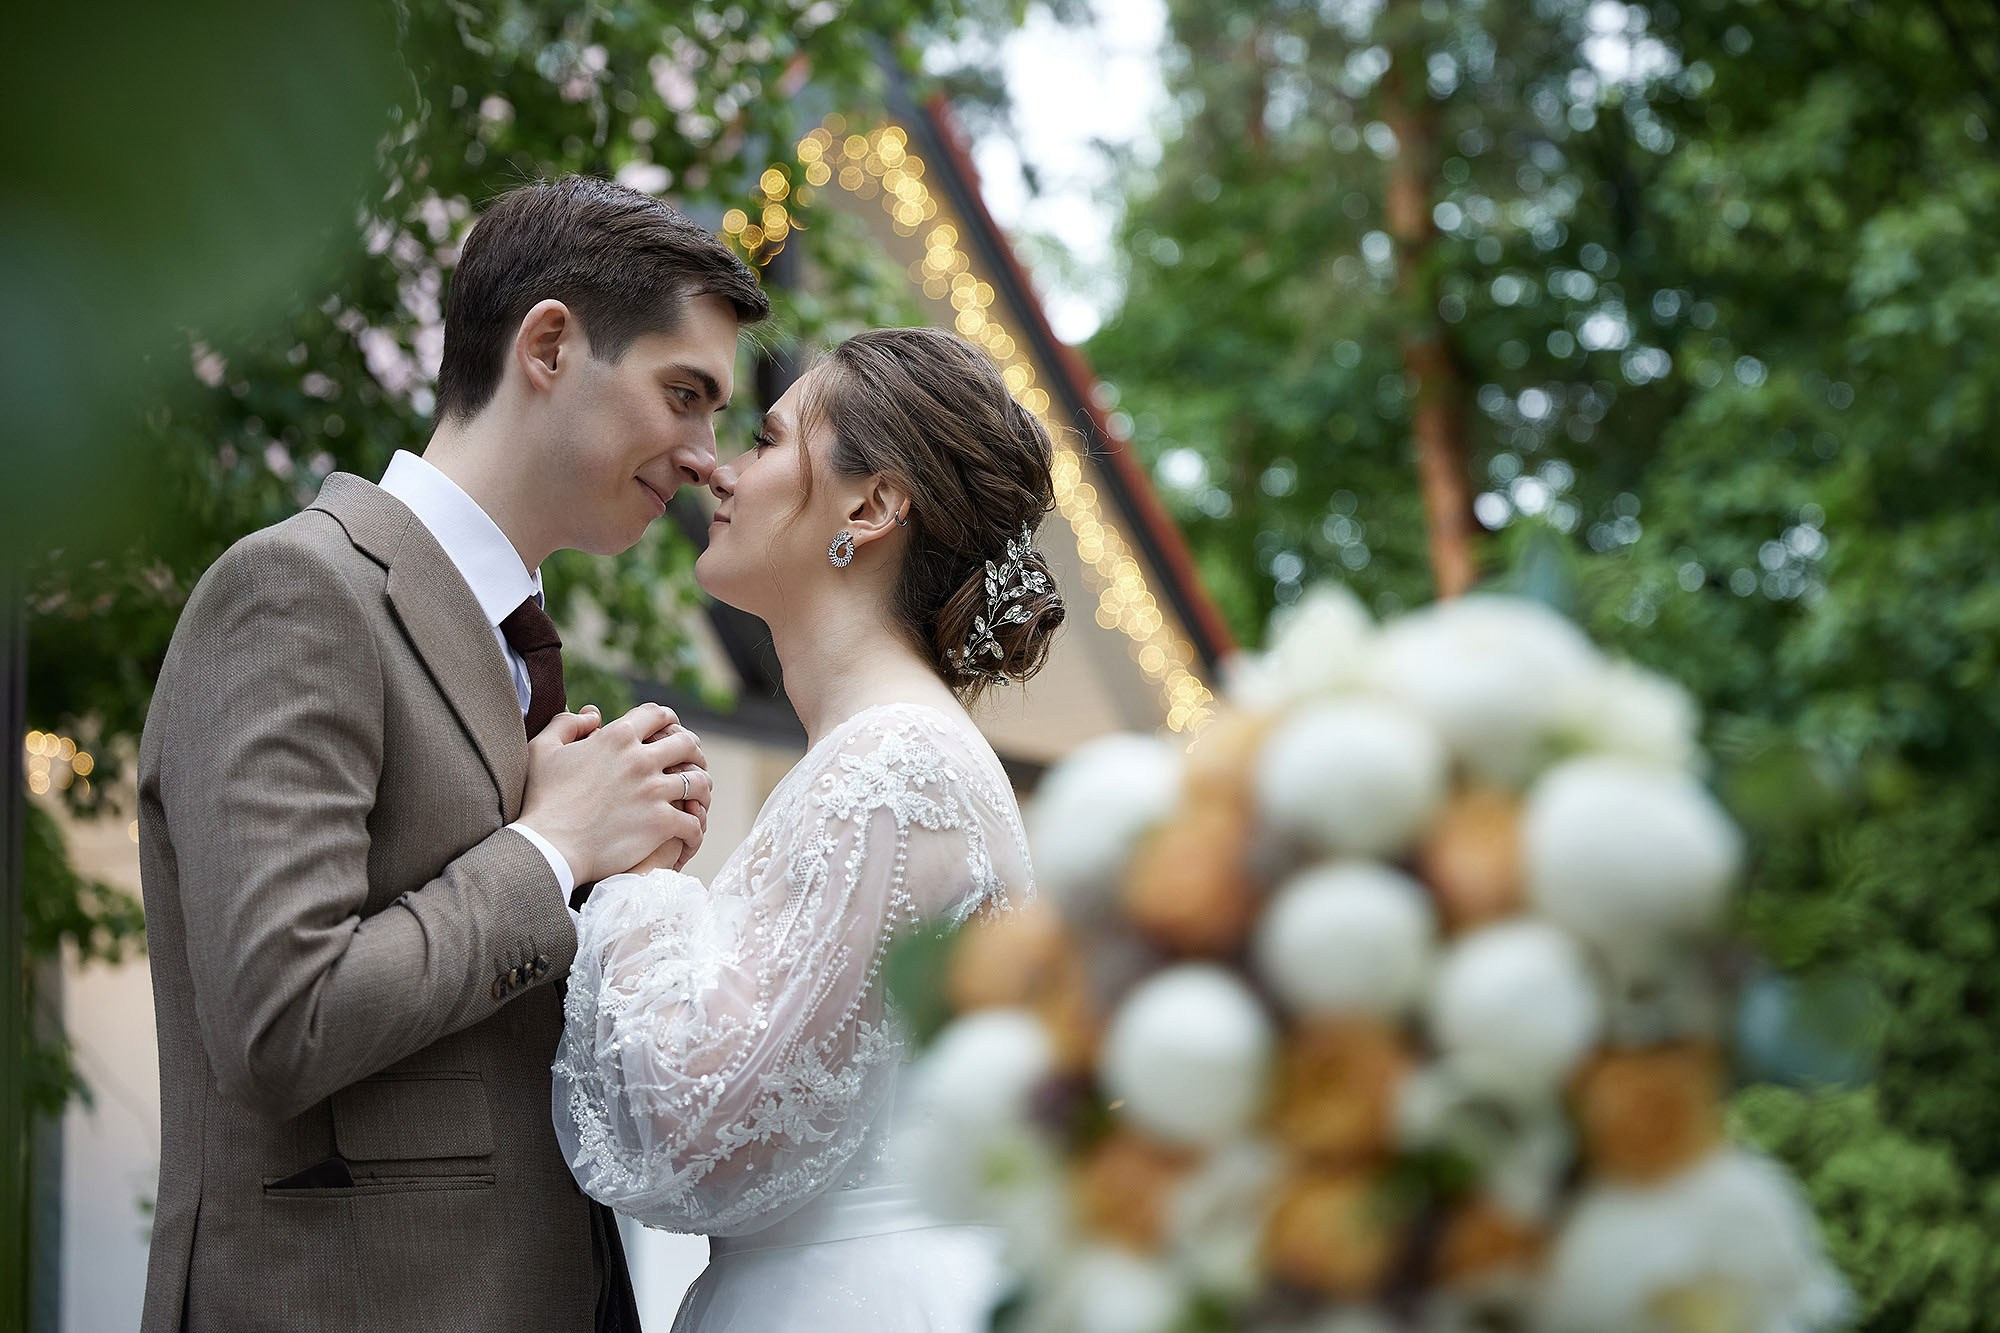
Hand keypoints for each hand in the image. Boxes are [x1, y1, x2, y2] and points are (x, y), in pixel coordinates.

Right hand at [518, 702, 708, 884]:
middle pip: (688, 744)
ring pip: (699, 782)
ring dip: (701, 789)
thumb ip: (567, 724)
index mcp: (617, 737)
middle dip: (693, 752)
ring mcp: (654, 791)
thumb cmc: (542, 800)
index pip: (658, 715)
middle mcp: (640, 759)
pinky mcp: (661, 822)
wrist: (549, 846)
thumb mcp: (543, 750)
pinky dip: (695, 828)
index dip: (669, 721)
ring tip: (697, 798)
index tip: (672, 730)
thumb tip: (593, 715)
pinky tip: (689, 832)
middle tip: (692, 764)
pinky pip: (693, 821)